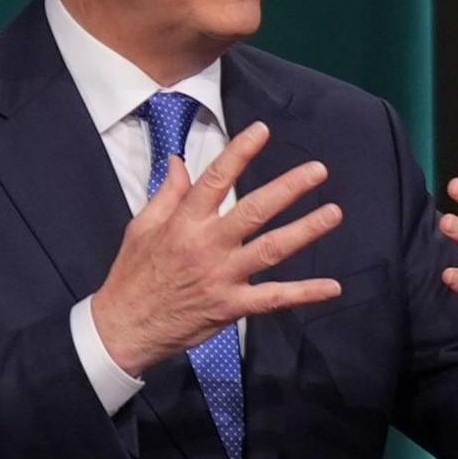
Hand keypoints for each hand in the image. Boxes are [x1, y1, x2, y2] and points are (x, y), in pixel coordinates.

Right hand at [89, 122, 344, 376]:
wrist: (123, 328)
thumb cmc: (132, 275)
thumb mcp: (140, 228)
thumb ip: (166, 194)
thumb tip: (180, 161)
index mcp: (184, 223)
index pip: (215, 180)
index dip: (240, 153)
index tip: (263, 130)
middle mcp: (207, 246)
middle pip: (254, 210)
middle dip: (288, 188)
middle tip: (318, 170)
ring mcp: (222, 276)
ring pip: (271, 249)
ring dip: (305, 230)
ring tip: (334, 213)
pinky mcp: (232, 306)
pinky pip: (274, 298)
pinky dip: (304, 293)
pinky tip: (333, 287)